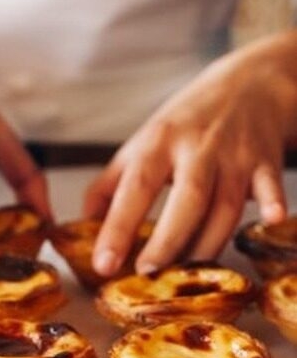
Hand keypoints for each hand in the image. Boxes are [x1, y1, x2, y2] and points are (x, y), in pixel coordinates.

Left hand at [84, 30, 296, 276]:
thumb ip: (110, 184)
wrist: (250, 82)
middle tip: (147, 273)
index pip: (135, 188)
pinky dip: (274, 203)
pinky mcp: (266, 161)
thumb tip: (83, 226)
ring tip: (187, 275)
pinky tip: (272, 219)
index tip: (104, 264)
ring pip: (226, 207)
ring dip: (208, 244)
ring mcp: (235, 155)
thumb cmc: (187, 121)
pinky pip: (272, 185)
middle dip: (168, 240)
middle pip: (187, 200)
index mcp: (159, 143)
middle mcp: (197, 148)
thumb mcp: (143, 142)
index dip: (118, 228)